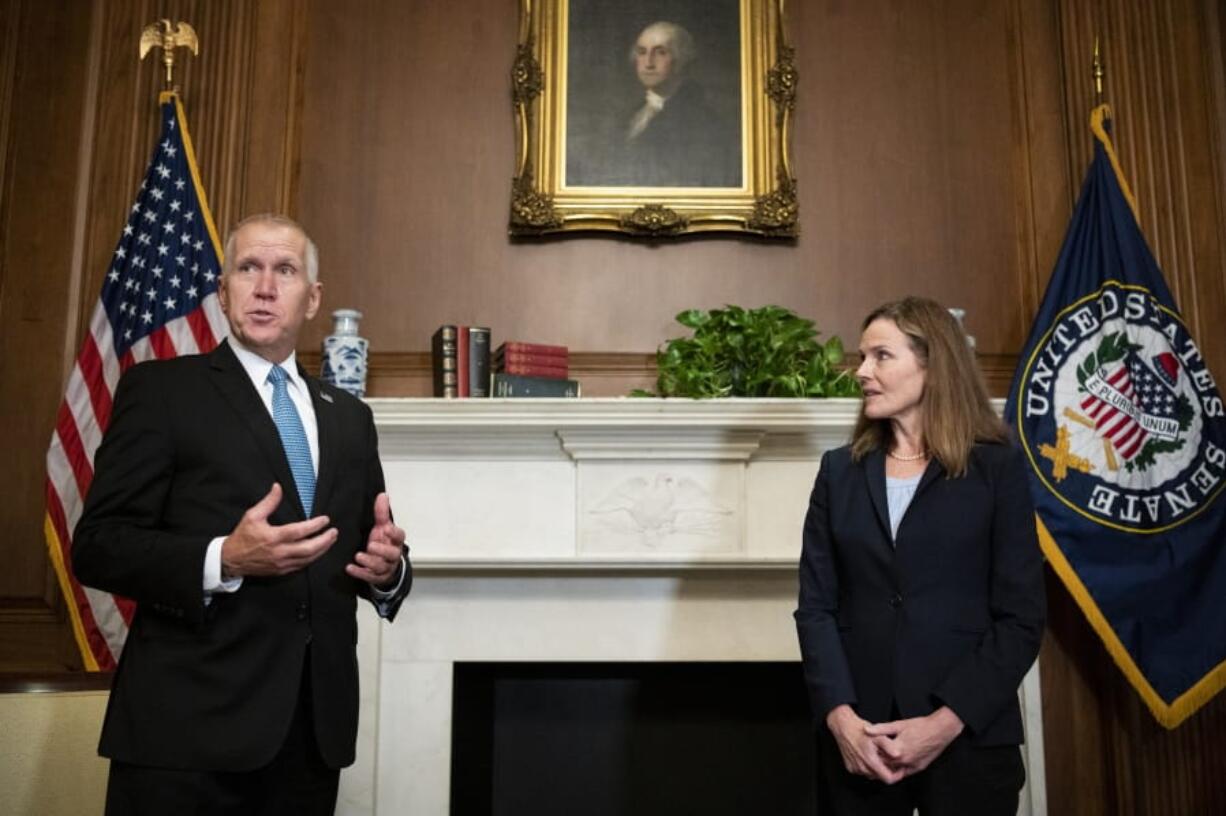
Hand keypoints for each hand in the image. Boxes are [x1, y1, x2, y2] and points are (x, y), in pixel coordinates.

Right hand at [221, 483, 337, 576]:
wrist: (231, 560)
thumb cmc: (242, 536)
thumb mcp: (252, 516)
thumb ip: (268, 502)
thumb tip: (278, 487)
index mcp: (273, 537)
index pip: (299, 531)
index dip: (315, 525)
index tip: (325, 520)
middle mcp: (279, 552)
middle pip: (308, 548)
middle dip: (324, 540)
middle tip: (334, 532)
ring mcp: (281, 563)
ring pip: (308, 559)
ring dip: (322, 549)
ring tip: (330, 540)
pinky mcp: (281, 571)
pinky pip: (301, 565)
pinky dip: (312, 558)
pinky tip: (318, 551)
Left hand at [346, 492, 404, 587]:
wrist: (385, 565)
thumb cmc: (384, 543)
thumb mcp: (382, 527)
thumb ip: (382, 513)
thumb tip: (382, 495)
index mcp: (395, 541)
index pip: (399, 536)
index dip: (394, 533)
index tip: (386, 528)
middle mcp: (392, 555)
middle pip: (392, 554)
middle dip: (382, 550)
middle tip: (371, 545)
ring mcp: (385, 567)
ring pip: (381, 567)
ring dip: (370, 562)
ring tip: (358, 556)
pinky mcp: (376, 576)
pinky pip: (369, 576)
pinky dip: (360, 573)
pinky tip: (350, 568)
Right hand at [825, 705, 904, 784]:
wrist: (843, 727)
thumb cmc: (861, 730)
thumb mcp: (878, 735)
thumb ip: (889, 746)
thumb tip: (898, 755)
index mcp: (870, 761)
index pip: (888, 779)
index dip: (897, 775)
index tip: (900, 768)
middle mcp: (862, 768)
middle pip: (880, 777)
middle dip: (887, 770)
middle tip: (889, 759)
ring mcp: (855, 769)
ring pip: (872, 775)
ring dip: (877, 769)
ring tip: (878, 755)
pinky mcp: (850, 768)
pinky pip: (863, 772)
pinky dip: (868, 767)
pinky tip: (868, 756)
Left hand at [864, 706, 963, 777]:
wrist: (940, 730)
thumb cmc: (920, 726)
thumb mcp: (898, 725)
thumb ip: (881, 729)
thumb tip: (866, 730)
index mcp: (897, 750)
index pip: (878, 756)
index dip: (871, 753)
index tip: (866, 750)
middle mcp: (905, 760)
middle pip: (885, 765)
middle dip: (877, 761)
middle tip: (870, 757)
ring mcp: (913, 765)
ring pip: (894, 771)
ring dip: (887, 767)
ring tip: (880, 760)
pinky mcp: (919, 767)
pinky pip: (905, 773)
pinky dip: (898, 771)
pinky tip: (894, 765)